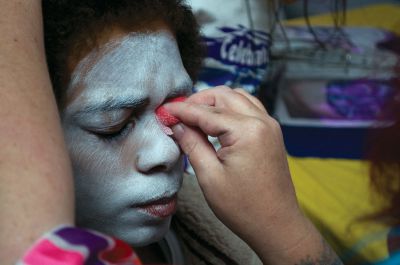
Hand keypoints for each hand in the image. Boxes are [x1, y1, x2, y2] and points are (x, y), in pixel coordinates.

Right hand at [165, 87, 312, 260]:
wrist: (277, 225)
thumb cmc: (244, 207)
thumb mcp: (210, 176)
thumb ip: (192, 144)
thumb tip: (176, 125)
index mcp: (247, 131)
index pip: (206, 112)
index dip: (181, 110)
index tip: (163, 111)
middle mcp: (262, 121)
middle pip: (224, 96)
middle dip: (198, 101)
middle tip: (178, 114)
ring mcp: (270, 126)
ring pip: (238, 97)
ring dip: (215, 102)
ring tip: (194, 116)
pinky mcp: (272, 133)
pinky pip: (249, 108)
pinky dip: (230, 108)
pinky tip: (216, 121)